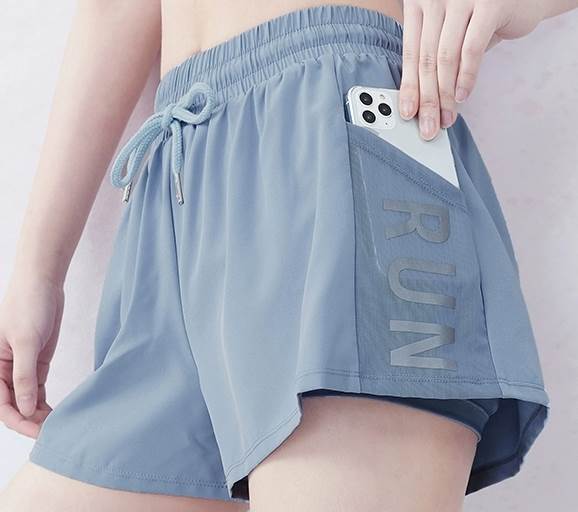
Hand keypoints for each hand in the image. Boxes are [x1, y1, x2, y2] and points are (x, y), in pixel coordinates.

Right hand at [0, 273, 63, 437]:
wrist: (42, 283)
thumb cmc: (28, 305)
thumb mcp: (27, 342)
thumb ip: (24, 376)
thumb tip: (26, 408)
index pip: (2, 405)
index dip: (19, 421)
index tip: (39, 431)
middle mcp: (3, 370)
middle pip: (14, 406)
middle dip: (30, 421)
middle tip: (53, 433)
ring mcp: (21, 367)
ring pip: (27, 399)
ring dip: (39, 413)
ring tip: (58, 425)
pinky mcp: (37, 361)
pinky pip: (38, 387)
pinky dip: (46, 400)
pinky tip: (57, 411)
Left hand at [398, 0, 545, 139]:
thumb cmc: (482, 14)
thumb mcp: (450, 30)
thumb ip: (434, 54)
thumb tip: (419, 98)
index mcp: (419, 1)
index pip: (410, 53)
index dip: (409, 87)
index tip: (408, 114)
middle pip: (426, 59)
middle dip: (427, 99)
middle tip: (428, 126)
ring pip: (446, 58)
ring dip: (445, 94)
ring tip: (446, 117)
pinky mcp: (489, 5)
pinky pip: (471, 50)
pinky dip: (466, 77)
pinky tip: (462, 97)